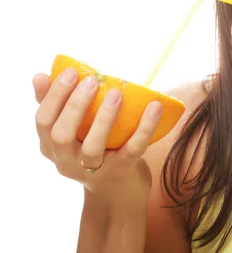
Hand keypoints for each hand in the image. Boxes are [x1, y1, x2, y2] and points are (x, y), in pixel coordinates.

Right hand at [34, 67, 163, 206]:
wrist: (117, 195)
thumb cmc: (93, 152)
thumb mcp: (71, 133)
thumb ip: (57, 106)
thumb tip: (40, 75)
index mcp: (52, 146)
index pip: (43, 121)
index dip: (53, 96)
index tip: (70, 72)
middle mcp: (67, 161)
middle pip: (61, 135)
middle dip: (75, 106)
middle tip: (91, 80)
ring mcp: (94, 169)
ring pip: (93, 146)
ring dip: (104, 118)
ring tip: (116, 93)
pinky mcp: (122, 172)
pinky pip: (133, 149)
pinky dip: (145, 127)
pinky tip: (155, 106)